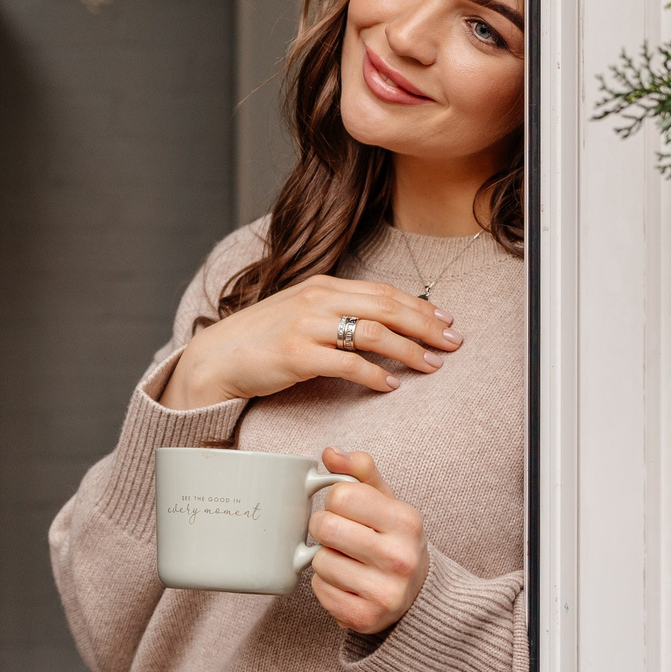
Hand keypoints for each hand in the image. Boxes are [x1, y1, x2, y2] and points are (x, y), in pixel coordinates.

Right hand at [160, 275, 462, 409]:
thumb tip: (380, 322)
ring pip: (373, 333)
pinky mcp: (296, 355)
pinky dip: (374, 374)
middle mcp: (317, 300)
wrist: (217, 357)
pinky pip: (346, 364)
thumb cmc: (262, 339)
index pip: (384, 292)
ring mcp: (305, 326)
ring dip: (409, 350)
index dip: (420, 306)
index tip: (446, 321)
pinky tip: (390, 385)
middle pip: (387, 308)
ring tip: (431, 366)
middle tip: (453, 343)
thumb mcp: (302, 313)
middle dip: (426, 326)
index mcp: (323, 286)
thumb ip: (337, 311)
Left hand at [306, 448, 428, 634]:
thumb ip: (359, 472)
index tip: (347, 511)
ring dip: (324, 559)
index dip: (335, 501)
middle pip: (325, 527)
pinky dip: (325, 585)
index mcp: (406, 521)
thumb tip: (330, 453)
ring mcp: (385, 592)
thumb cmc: (393, 540)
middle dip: (323, 528)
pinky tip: (345, 582)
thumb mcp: (386, 502)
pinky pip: (319, 591)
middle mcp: (400, 558)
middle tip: (337, 535)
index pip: (341, 495)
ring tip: (346, 561)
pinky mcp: (366, 618)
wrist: (417, 595)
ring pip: (319, 561)